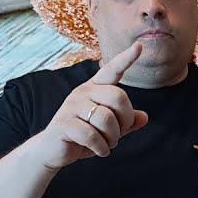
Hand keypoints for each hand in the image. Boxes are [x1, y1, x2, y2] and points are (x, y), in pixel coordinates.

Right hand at [30, 42, 150, 169]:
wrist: (53, 150)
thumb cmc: (84, 135)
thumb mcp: (110, 128)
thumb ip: (127, 122)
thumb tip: (144, 118)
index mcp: (95, 88)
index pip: (112, 70)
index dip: (126, 59)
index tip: (139, 46)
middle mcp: (83, 92)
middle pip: (119, 97)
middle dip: (125, 120)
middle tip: (119, 134)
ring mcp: (71, 106)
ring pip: (106, 118)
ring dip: (113, 137)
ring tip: (108, 143)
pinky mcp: (63, 124)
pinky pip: (92, 135)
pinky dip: (101, 147)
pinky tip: (100, 151)